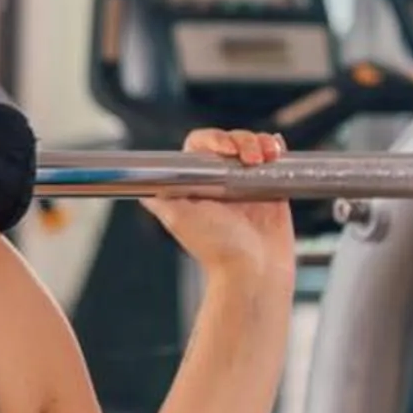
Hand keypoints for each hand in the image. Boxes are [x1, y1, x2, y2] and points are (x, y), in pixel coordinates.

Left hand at [144, 130, 292, 298]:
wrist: (254, 272)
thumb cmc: (218, 249)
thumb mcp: (177, 218)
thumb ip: (158, 198)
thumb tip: (135, 182)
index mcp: (198, 186)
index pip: (201, 148)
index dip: (214, 140)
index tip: (225, 149)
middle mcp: (221, 184)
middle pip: (230, 142)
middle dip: (242, 140)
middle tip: (249, 158)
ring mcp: (246, 186)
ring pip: (252, 147)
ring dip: (259, 143)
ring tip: (266, 157)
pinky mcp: (271, 191)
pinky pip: (273, 162)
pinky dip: (275, 150)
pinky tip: (276, 152)